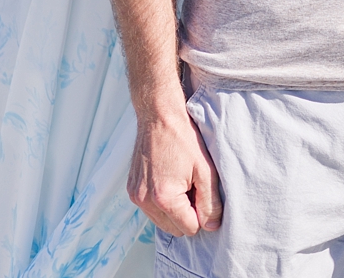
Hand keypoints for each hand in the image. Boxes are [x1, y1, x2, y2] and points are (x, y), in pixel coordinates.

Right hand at [126, 100, 220, 236]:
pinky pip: (151, 209)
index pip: (189, 229)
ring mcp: (135, 195)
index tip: (200, 192)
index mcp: (164, 198)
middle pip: (174, 229)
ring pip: (162, 221)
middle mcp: (145, 200)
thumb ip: (211, 204)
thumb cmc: (182, 139)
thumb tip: (212, 226)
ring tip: (179, 182)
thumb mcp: (205, 171)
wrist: (158, 115)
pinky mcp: (131, 189)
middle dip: (186, 214)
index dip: (200, 214)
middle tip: (191, 187)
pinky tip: (167, 179)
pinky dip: (161, 202)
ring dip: (173, 210)